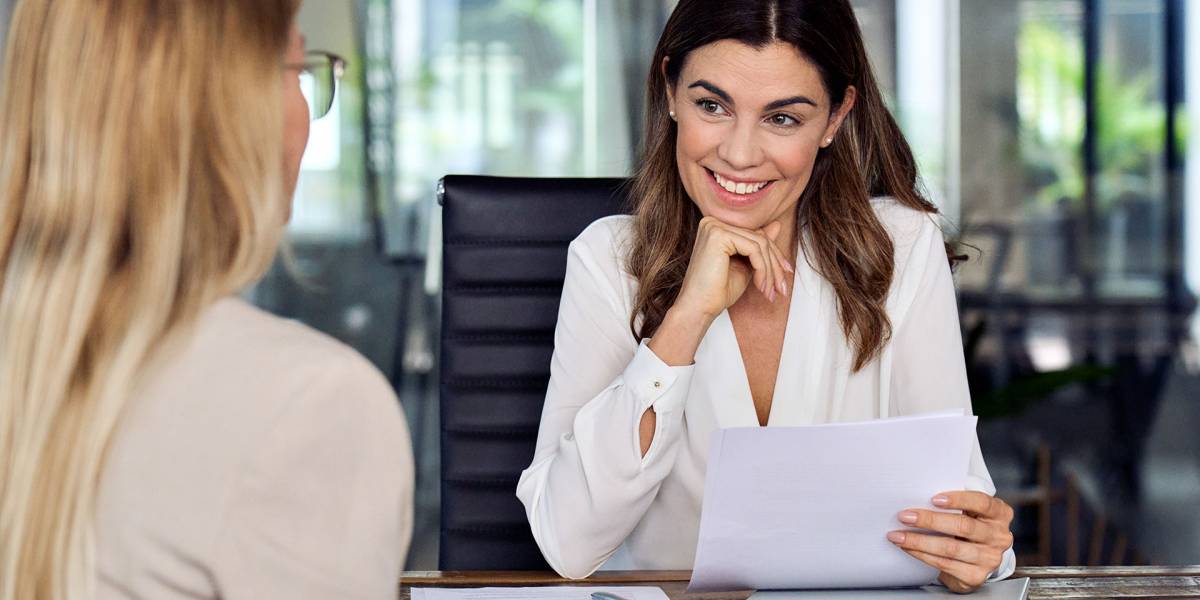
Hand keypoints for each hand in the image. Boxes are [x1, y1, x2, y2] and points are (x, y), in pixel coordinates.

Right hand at [673, 216, 792, 320]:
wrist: (698, 309)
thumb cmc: (718, 292)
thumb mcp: (745, 266)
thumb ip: (758, 246)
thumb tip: (777, 225)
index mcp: (716, 228)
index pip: (755, 236)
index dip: (774, 256)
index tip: (786, 275)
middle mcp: (713, 222)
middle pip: (759, 238)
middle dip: (775, 265)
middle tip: (782, 288)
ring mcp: (714, 227)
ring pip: (759, 244)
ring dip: (770, 271)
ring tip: (770, 291)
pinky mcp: (718, 235)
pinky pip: (754, 249)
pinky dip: (763, 269)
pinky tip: (761, 286)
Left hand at [888, 492, 1014, 593]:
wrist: (976, 557)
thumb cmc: (968, 525)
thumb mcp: (969, 510)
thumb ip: (954, 502)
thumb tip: (918, 495)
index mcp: (999, 514)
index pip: (981, 502)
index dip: (958, 500)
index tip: (934, 499)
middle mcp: (998, 536)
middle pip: (963, 526)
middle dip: (930, 520)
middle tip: (905, 516)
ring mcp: (989, 558)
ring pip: (951, 548)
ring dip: (920, 541)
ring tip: (899, 535)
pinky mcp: (975, 575)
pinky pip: (944, 564)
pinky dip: (922, 555)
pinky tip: (908, 548)